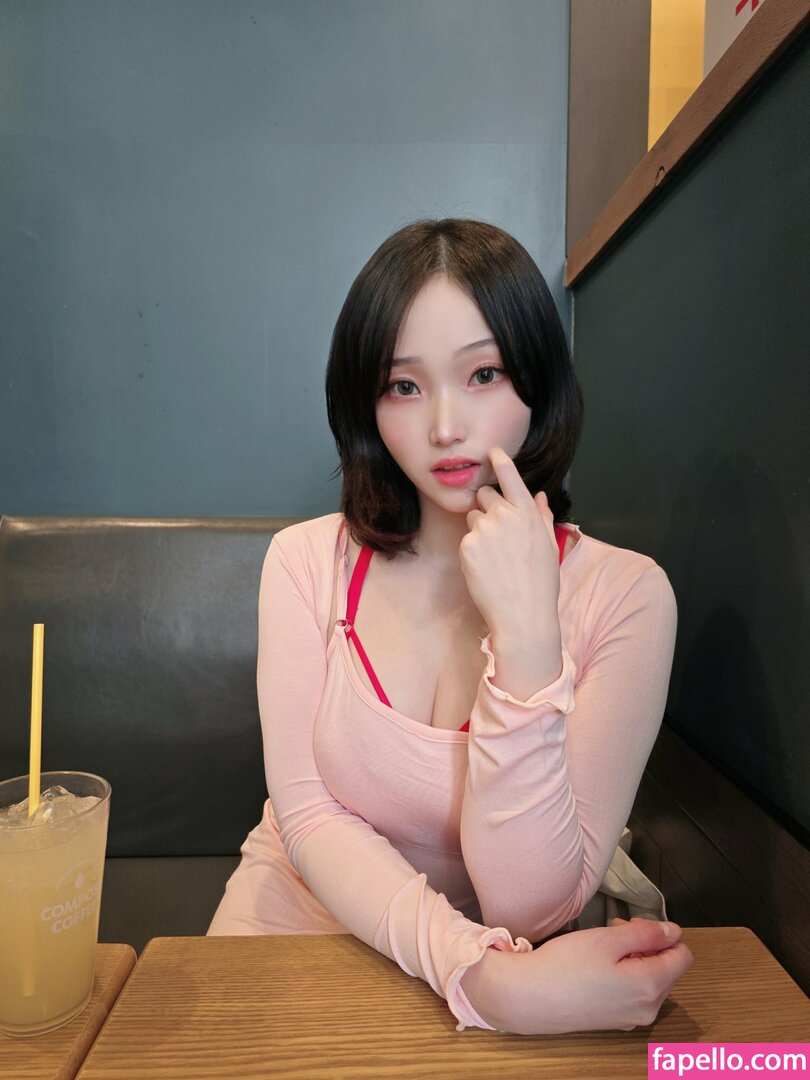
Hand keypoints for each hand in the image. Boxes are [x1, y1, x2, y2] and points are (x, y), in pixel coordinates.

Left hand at [459, 447, 559, 638]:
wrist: (521, 614)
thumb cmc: (540, 583)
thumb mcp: (548, 545)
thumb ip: (542, 515)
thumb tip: (539, 495)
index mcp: (527, 513)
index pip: (510, 476)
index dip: (500, 461)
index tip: (492, 452)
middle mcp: (504, 516)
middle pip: (485, 493)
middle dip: (488, 504)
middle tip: (498, 530)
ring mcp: (483, 530)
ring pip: (473, 517)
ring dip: (480, 528)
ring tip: (495, 555)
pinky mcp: (466, 546)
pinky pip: (466, 538)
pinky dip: (473, 548)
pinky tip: (486, 567)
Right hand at [461, 918, 693, 1034]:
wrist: (531, 998)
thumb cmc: (567, 965)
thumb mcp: (608, 938)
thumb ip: (646, 933)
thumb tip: (674, 932)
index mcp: (651, 986)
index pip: (683, 955)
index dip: (663, 933)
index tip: (634, 925)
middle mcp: (648, 1008)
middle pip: (667, 968)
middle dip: (647, 945)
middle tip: (614, 929)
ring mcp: (632, 1018)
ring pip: (650, 979)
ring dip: (634, 958)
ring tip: (603, 945)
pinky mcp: (615, 1021)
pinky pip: (634, 993)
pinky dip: (624, 975)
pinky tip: (597, 966)